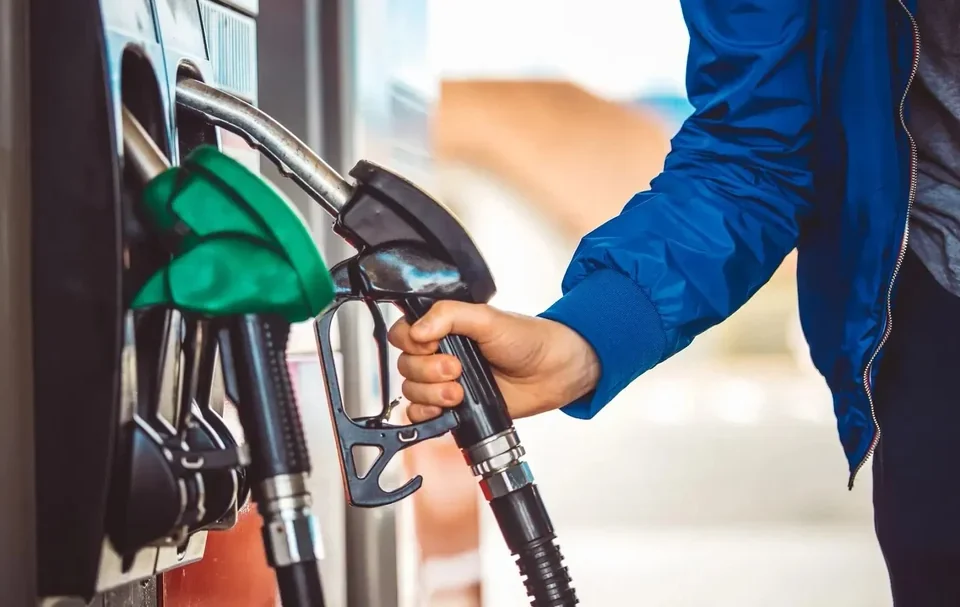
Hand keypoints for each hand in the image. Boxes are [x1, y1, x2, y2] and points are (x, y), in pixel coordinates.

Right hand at [387, 301, 599, 422]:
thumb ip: (449, 315)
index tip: (431, 345)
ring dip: (431, 393)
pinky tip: (447, 408)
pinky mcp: (453, 406)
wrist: (552, 371)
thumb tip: (417, 330)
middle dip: (427, 370)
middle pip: (405, 365)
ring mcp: (445, 381)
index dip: (411, 342)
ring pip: (411, 390)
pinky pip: (420, 414)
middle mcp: (440, 353)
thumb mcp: (487, 318)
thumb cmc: (526, 339)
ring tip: (459, 391)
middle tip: (456, 369)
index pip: (404, 333)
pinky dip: (426, 414)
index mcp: (443, 328)